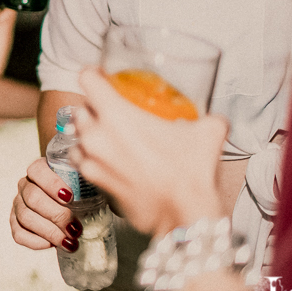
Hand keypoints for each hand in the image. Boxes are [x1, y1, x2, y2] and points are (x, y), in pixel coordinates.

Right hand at [10, 157, 82, 251]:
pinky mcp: (15, 222)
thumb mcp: (86, 183)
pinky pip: (19, 234)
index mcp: (39, 170)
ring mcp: (18, 204)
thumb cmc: (81, 192)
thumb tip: (110, 195)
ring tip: (69, 242)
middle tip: (76, 229)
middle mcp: (25, 185)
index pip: (37, 171)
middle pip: (33, 198)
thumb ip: (91, 183)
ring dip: (49, 232)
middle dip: (56, 215)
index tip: (70, 197)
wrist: (71, 207)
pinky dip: (36, 241)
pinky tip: (52, 244)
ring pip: (25, 217)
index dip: (51, 183)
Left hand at [72, 68, 227, 236]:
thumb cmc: (191, 172)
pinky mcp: (93, 181)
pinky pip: (82, 161)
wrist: (184, 215)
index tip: (103, 77)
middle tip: (112, 111)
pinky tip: (109, 160)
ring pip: (77, 136)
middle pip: (81, 108)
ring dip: (89, 133)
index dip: (94, 75)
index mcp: (116, 114)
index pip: (87, 79)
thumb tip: (214, 118)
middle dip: (94, 107)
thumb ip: (208, 118)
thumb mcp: (209, 132)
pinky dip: (90, 158)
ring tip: (108, 137)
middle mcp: (96, 135)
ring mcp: (91, 160)